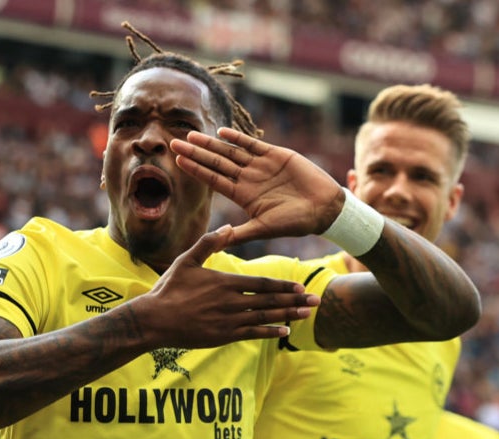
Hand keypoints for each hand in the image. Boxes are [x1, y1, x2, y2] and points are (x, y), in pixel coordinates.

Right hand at [136, 225, 318, 348]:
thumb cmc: (169, 289)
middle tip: (316, 301)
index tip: (300, 285)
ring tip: (307, 314)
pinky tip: (285, 332)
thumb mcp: (187, 261)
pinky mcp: (223, 336)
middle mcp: (231, 302)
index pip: (261, 284)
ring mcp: (228, 321)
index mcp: (225, 282)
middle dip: (294, 301)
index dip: (283, 286)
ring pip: (265, 318)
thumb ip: (209, 243)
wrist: (155, 320)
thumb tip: (228, 227)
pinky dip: (270, 333)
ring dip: (288, 316)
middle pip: (270, 301)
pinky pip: (252, 334)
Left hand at [171, 127, 343, 244]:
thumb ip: (239, 235)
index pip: (213, 180)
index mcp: (242, 195)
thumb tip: (215, 245)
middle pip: (216, 162)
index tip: (177, 161)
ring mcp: (260, 166)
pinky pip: (253, 144)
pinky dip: (239, 138)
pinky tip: (222, 132)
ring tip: (192, 135)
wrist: (323, 209)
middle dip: (196, 153)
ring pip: (231, 151)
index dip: (196, 170)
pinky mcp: (276, 155)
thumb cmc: (295, 223)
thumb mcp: (263, 229)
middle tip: (174, 142)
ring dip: (212, 143)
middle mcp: (248, 178)